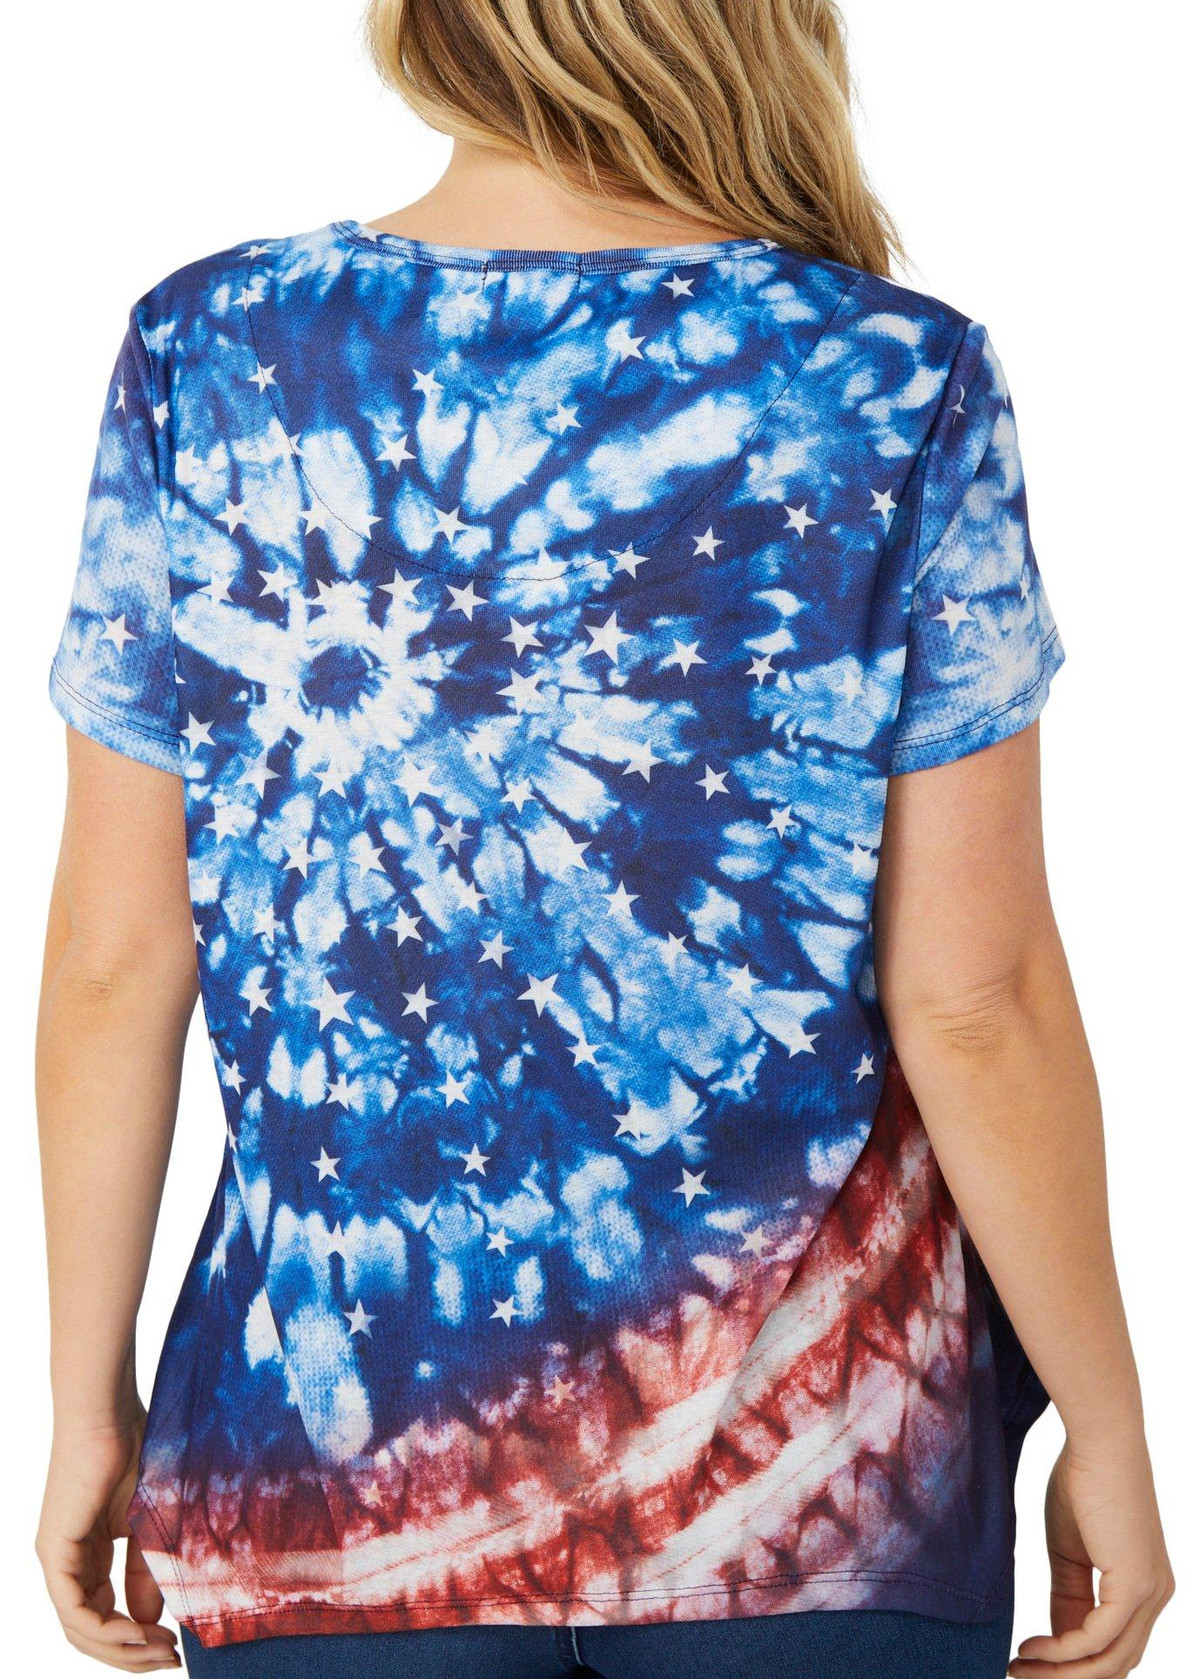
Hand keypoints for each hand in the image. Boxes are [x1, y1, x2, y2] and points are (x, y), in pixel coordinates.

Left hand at [36, 1411, 179, 1669]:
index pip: (105, 1616)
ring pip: (80, 1630)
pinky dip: (105, 1630)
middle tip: (170, 1662)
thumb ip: (147, 1571)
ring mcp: (57, 1560)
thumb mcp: (151, 1523)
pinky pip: (74, 1610)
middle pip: (90, 1633)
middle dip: (131, 1655)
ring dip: (121, 1649)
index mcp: (88, 1555)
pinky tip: (138, 1632)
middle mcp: (67, 1564)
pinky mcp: (54, 1553)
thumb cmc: (136, 1450)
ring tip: (159, 1652)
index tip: (175, 1647)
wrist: (111, 1413)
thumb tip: (151, 1620)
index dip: (138, 1640)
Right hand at [1009, 1433, 1173, 1676]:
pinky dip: (1062, 1651)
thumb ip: (1069, 1597)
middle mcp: (1156, 1597)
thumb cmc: (1082, 1480)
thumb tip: (1057, 1642)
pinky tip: (1032, 1648)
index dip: (1071, 1664)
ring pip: (1107, 1662)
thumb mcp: (1070, 1550)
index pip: (1114, 1647)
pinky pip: (1097, 1639)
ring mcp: (1149, 1594)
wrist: (1099, 1440)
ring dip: (1059, 1674)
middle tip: (1018, 1676)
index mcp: (1145, 1587)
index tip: (1026, 1661)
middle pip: (1113, 1665)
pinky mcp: (1134, 1586)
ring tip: (1017, 1668)